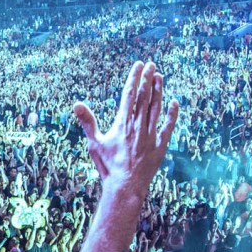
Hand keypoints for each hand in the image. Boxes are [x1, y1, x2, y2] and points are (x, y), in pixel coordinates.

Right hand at [72, 61, 176, 196]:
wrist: (125, 186)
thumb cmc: (108, 165)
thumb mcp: (94, 142)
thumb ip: (87, 121)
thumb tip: (76, 104)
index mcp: (122, 123)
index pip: (130, 94)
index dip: (134, 78)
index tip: (139, 65)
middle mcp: (138, 126)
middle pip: (145, 97)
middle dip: (148, 79)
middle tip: (152, 65)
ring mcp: (151, 135)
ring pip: (157, 108)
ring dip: (159, 91)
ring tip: (160, 77)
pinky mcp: (160, 145)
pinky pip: (169, 126)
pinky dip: (172, 114)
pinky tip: (174, 103)